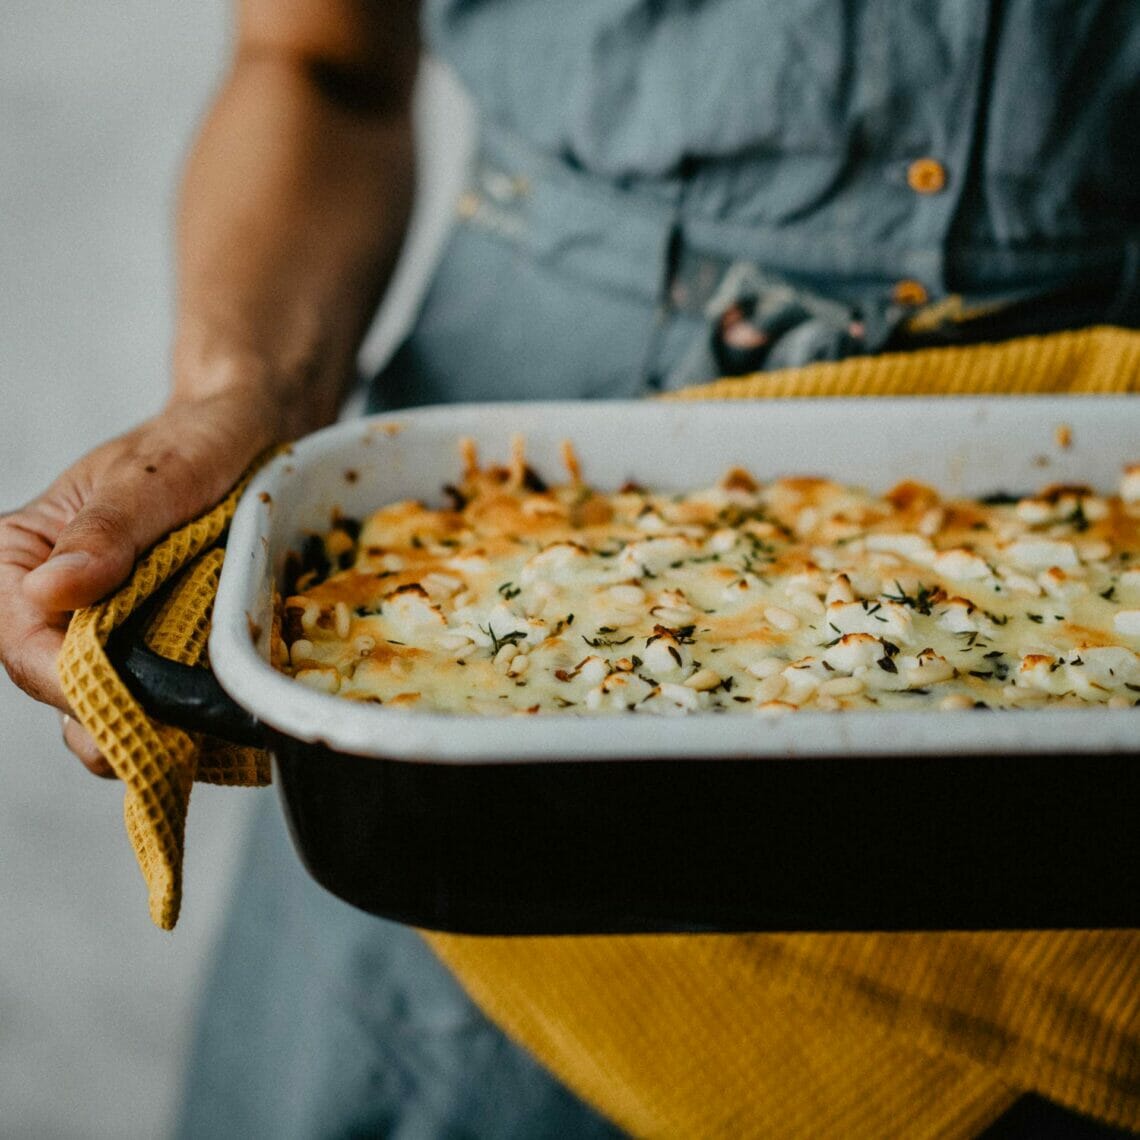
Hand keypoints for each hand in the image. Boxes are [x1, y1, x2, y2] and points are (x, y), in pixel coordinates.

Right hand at [0, 390, 285, 776]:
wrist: (249, 436)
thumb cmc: (195, 441)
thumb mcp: (157, 476)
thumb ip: (106, 530)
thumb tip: (49, 590)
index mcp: (24, 556)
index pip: (22, 643)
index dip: (67, 682)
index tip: (129, 701)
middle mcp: (53, 601)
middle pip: (59, 687)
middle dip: (114, 717)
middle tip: (179, 727)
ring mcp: (102, 628)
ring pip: (106, 705)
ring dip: (152, 722)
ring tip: (206, 721)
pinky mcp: (149, 645)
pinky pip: (153, 696)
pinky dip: (183, 710)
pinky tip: (221, 710)